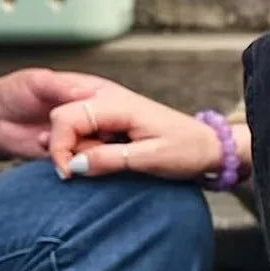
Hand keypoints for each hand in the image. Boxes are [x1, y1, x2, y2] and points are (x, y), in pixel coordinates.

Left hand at [0, 69, 101, 158]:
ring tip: (46, 139)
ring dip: (76, 151)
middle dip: (90, 137)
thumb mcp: (38, 81)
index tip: (90, 121)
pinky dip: (70, 163)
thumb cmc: (13, 93)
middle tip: (65, 133)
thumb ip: (64, 87)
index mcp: (89, 96)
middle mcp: (92, 120)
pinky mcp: (75, 159)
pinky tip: (54, 156)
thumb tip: (90, 94)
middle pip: (109, 134)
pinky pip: (84, 166)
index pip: (111, 109)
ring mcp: (84, 140)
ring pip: (98, 153)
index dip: (104, 117)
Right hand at [48, 81, 250, 180]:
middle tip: (84, 170)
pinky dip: (83, 144)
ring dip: (74, 145)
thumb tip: (75, 165)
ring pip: (70, 120)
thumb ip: (110, 160)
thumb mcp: (150, 160)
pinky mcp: (110, 115)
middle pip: (62, 115)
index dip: (61, 147)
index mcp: (115, 104)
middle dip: (64, 145)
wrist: (208, 145)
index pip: (66, 118)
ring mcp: (107, 103)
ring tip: (100, 163)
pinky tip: (100, 157)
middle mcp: (107, 96)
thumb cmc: (186, 149)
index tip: (69, 174)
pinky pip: (83, 126)